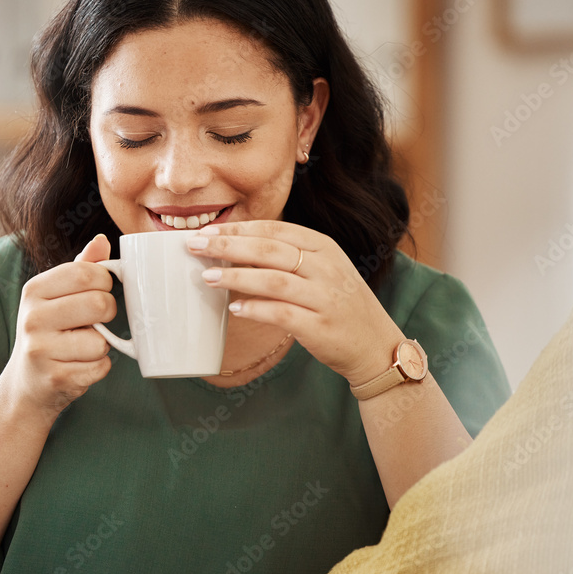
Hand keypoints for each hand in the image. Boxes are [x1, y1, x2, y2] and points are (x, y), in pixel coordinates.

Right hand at [1, 234, 116, 422]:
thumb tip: (102, 240)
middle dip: (108, 313)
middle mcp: (33, 318)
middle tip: (96, 321)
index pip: (86, 273)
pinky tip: (78, 366)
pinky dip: (98, 368)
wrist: (25, 384)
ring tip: (80, 347)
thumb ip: (81, 267)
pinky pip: (100, 367)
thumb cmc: (48, 333)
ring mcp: (41, 350)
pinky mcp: (55, 378)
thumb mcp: (56, 296)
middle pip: (100, 304)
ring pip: (102, 341)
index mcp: (34, 290)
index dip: (104, 282)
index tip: (98, 291)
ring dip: (101, 346)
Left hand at [186, 220, 403, 385]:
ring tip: (207, 276)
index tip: (207, 231)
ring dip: (236, 277)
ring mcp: (325, 297)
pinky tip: (234, 310)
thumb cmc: (339, 305)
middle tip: (196, 246)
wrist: (376, 345)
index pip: (275, 229)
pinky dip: (256, 310)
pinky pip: (282, 314)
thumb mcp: (322, 270)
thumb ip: (288, 257)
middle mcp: (326, 268)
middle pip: (269, 249)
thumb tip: (235, 248)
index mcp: (324, 247)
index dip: (238, 228)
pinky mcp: (320, 326)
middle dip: (228, 245)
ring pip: (273, 280)